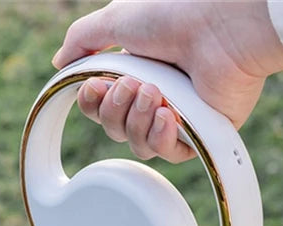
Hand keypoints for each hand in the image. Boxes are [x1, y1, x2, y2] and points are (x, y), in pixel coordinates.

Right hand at [53, 0, 282, 162]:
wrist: (223, 25)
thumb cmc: (176, 13)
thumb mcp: (116, 19)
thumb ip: (81, 39)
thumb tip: (59, 64)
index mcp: (137, 70)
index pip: (101, 105)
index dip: (91, 103)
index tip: (93, 87)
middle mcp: (156, 95)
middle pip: (114, 128)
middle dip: (114, 111)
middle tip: (131, 85)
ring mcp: (178, 116)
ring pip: (136, 144)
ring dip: (136, 121)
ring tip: (154, 92)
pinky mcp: (200, 134)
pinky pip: (166, 154)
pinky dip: (160, 138)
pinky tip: (167, 115)